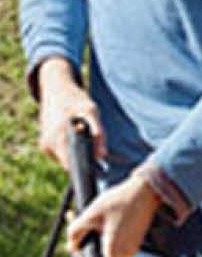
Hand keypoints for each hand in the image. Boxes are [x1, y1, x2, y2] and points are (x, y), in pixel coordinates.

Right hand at [36, 57, 106, 172]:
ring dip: (75, 154)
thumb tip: (101, 156)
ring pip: (64, 160)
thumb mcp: (91, 111)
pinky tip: (72, 137)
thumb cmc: (76, 99)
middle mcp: (49, 141)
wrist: (56, 89)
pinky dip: (68, 150)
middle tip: (90, 146)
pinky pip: (60, 155)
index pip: (72, 164)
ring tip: (79, 137)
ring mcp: (45, 143)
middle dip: (81, 160)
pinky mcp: (44, 144)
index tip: (95, 167)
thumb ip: (99, 133)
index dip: (85, 168)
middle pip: (69, 164)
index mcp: (59, 134)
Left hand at [67, 174, 160, 256]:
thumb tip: (70, 247)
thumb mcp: (90, 214)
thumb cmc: (117, 202)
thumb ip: (75, 232)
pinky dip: (105, 234)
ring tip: (83, 216)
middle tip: (74, 224)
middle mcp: (125, 254)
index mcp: (114, 251)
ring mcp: (131, 248)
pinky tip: (98, 217)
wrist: (144, 192)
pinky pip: (115, 243)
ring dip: (93, 237)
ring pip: (106, 249)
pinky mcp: (133, 241)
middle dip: (85, 245)